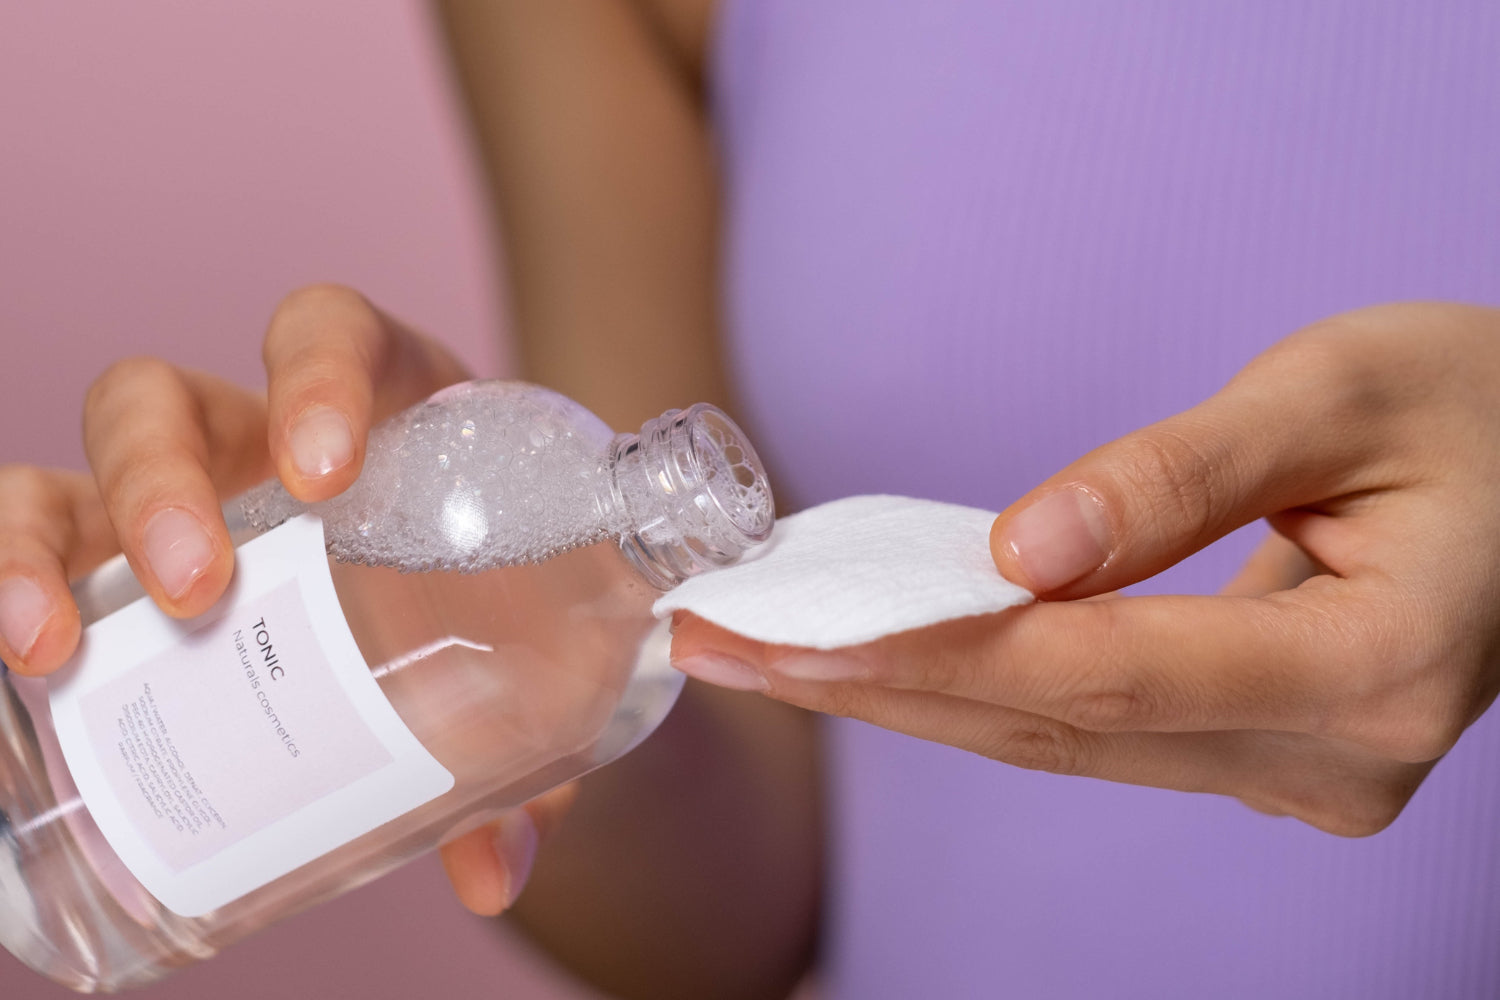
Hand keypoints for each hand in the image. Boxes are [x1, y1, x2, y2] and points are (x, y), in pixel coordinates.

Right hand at [0, 283, 562, 911]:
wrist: (487, 606)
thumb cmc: (503, 597)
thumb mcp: (530, 643)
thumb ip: (532, 741)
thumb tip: (494, 877)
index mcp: (379, 407)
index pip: (328, 333)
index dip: (314, 374)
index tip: (324, 469)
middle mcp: (259, 434)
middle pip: (167, 398)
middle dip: (162, 481)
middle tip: (199, 591)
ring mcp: (186, 494)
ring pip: (77, 468)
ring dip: (45, 543)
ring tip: (59, 648)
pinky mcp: (127, 559)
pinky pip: (39, 542)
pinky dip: (10, 581)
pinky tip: (23, 668)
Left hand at [672, 302, 1499, 835]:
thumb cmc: (1481, 408)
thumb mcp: (1341, 393)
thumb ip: (1178, 477)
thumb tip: (1017, 549)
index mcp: (1373, 664)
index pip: (1097, 675)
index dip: (929, 653)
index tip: (782, 632)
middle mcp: (1333, 758)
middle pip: (1056, 726)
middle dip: (875, 685)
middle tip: (719, 644)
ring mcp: (1302, 778)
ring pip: (1066, 744)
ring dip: (910, 695)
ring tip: (769, 653)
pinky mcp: (1269, 760)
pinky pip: (1100, 731)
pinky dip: (987, 691)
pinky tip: (887, 658)